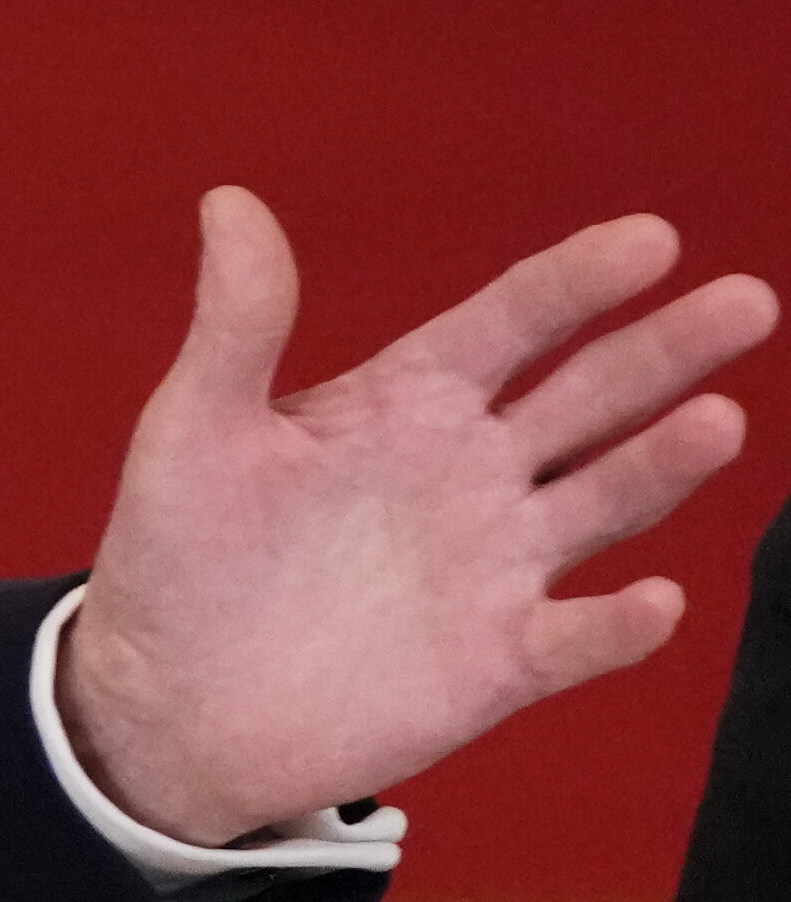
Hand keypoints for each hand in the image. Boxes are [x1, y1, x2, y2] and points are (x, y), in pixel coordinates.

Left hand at [62, 190, 773, 845]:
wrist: (168, 702)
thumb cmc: (179, 555)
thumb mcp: (195, 428)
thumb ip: (237, 324)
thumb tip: (229, 199)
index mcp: (407, 404)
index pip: (511, 323)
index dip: (578, 282)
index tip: (652, 239)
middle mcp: (472, 474)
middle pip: (590, 397)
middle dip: (666, 351)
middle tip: (746, 299)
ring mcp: (496, 566)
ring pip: (606, 501)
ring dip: (663, 465)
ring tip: (720, 419)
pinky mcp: (499, 663)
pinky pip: (576, 639)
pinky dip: (616, 626)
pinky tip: (654, 600)